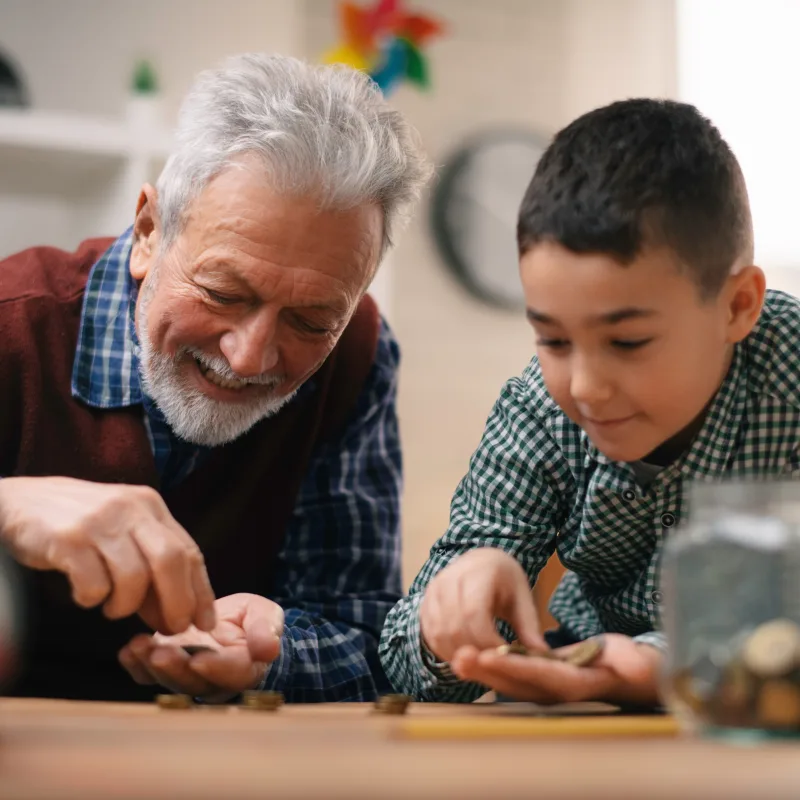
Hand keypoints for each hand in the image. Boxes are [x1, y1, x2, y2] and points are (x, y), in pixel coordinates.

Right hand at [0, 476, 214, 633]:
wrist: (18, 501)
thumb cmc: (79, 524)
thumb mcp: (122, 531)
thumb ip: (151, 564)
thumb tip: (175, 613)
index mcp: (150, 506)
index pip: (190, 551)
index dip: (201, 591)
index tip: (204, 623)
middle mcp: (131, 509)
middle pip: (171, 561)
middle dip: (176, 603)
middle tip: (168, 628)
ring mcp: (100, 522)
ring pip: (134, 578)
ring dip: (126, 606)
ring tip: (112, 607)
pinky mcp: (68, 539)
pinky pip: (94, 585)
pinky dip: (93, 600)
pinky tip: (85, 594)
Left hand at [118, 593, 283, 702]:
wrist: (233, 623)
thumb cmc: (253, 620)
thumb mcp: (266, 615)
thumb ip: (266, 630)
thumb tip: (269, 649)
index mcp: (245, 668)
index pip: (234, 673)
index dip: (217, 668)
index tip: (200, 659)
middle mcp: (214, 680)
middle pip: (195, 683)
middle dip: (176, 670)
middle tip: (160, 655)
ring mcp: (188, 676)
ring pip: (169, 681)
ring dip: (151, 667)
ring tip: (139, 646)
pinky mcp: (168, 668)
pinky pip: (149, 676)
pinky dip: (136, 666)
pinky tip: (127, 652)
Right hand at [419, 547, 544, 661]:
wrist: (480, 561)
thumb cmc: (504, 580)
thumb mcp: (522, 598)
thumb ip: (529, 626)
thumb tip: (543, 656)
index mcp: (479, 572)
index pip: (474, 613)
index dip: (487, 642)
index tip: (504, 658)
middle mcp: (450, 579)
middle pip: (455, 627)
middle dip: (474, 653)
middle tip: (493, 668)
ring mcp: (433, 591)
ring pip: (439, 634)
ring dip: (458, 655)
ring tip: (479, 664)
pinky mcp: (425, 603)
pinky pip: (430, 634)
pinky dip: (446, 652)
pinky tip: (464, 657)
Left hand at [450, 634, 662, 705]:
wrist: (625, 676)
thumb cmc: (632, 664)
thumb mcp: (636, 660)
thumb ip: (636, 663)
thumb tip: (641, 668)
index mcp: (575, 684)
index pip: (541, 674)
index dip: (515, 665)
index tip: (489, 654)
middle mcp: (555, 692)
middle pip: (515, 682)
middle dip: (487, 670)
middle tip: (461, 655)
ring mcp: (543, 689)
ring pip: (506, 681)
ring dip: (481, 671)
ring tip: (457, 655)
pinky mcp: (535, 681)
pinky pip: (507, 676)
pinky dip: (487, 667)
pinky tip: (465, 656)